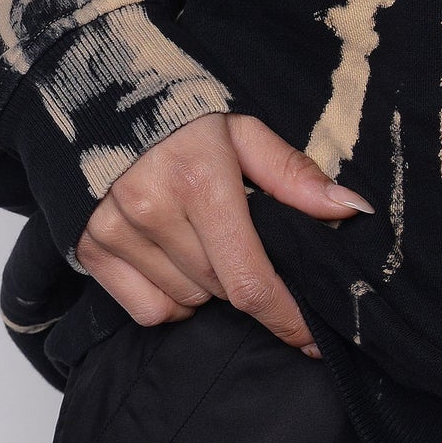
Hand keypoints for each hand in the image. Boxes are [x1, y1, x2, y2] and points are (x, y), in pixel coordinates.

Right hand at [74, 113, 373, 354]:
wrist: (101, 103)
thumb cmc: (184, 120)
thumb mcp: (245, 133)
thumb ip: (295, 176)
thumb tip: (351, 210)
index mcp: (200, 182)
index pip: (249, 279)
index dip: (284, 317)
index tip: (311, 339)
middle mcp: (152, 210)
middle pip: (222, 291)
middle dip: (246, 283)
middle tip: (245, 247)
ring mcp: (116, 232)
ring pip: (186, 303)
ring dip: (207, 289)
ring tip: (203, 242)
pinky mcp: (90, 249)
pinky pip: (147, 310)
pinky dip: (169, 300)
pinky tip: (173, 261)